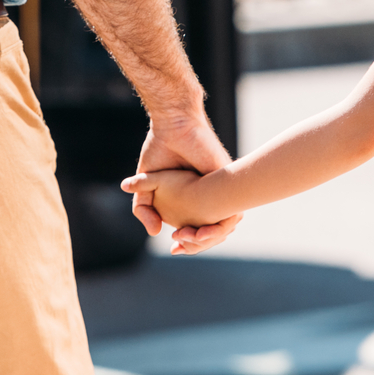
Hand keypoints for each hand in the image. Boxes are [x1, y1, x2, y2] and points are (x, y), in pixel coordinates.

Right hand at [129, 111, 239, 253]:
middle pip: (211, 230)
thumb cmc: (160, 148)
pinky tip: (199, 231)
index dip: (187, 243)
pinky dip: (217, 225)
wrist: (173, 124)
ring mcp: (219, 188)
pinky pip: (230, 210)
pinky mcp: (226, 179)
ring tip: (184, 239)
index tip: (174, 250)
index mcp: (193, 196)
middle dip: (196, 245)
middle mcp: (209, 194)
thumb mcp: (146, 183)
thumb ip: (143, 208)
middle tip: (177, 248)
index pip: (196, 228)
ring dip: (206, 238)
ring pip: (223, 224)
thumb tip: (154, 233)